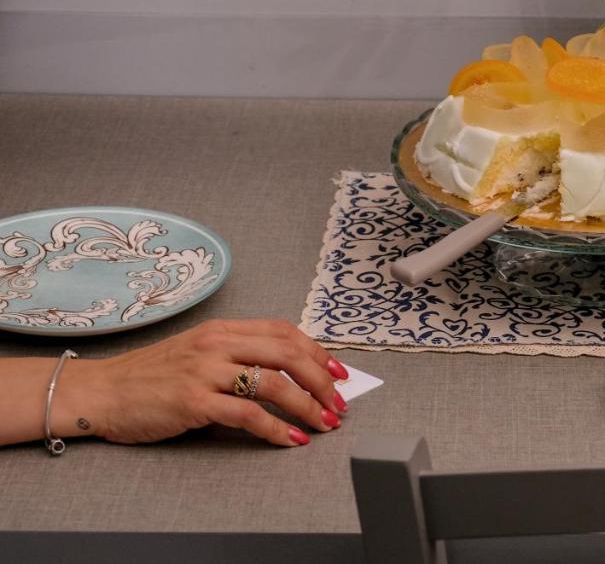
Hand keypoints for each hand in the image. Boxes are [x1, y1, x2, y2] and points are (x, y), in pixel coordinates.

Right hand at [59, 319, 348, 445]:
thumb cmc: (150, 376)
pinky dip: (276, 429)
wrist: (102, 392)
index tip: (339, 372)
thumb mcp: (197, 351)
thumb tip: (288, 374)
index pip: (284, 332)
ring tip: (323, 423)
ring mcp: (205, 372)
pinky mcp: (194, 402)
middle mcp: (217, 345)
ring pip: (274, 384)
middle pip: (287, 355)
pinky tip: (291, 439)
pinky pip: (248, 415)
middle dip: (322, 380)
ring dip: (307, 406)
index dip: (317, 351)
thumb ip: (236, 354)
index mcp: (223, 329)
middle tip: (339, 402)